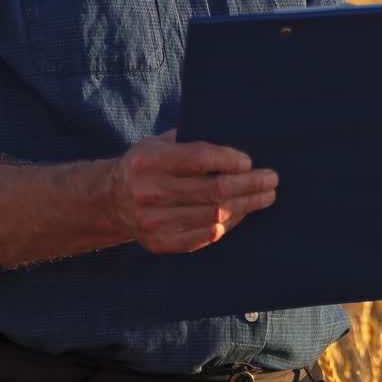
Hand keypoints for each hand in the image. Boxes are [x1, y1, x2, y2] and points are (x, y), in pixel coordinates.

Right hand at [110, 130, 278, 253]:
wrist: (109, 201)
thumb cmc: (144, 165)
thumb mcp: (157, 143)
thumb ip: (188, 141)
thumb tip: (234, 138)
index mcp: (150, 161)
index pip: (200, 159)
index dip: (229, 160)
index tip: (249, 161)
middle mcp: (150, 192)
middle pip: (213, 190)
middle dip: (249, 184)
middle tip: (271, 179)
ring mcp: (154, 221)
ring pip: (213, 215)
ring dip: (245, 205)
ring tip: (264, 196)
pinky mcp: (159, 243)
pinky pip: (203, 236)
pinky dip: (226, 224)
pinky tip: (241, 214)